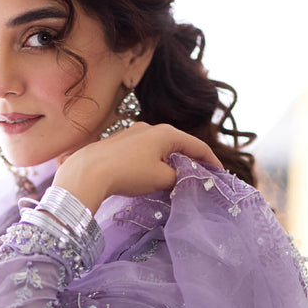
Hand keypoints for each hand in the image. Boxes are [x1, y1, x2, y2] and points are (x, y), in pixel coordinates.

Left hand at [53, 122, 222, 213]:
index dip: (210, 161)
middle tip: (200, 176)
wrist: (88, 171)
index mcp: (167, 133)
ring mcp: (132, 134)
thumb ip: (178, 179)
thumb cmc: (128, 173)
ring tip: (175, 179)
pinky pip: (143, 153)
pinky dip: (153, 163)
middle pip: (178, 145)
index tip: (219, 174)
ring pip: (159, 149)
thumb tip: (179, 179)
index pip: (197, 146)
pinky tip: (150, 176)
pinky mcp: (118, 144)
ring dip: (170, 162)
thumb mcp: (161, 179)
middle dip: (190, 160)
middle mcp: (150, 128)